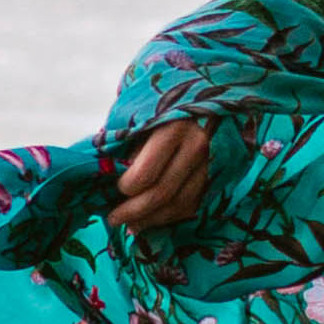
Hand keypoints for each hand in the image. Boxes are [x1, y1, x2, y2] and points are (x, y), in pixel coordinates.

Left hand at [105, 116, 215, 235]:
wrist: (202, 99)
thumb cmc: (161, 107)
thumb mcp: (139, 115)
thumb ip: (124, 143)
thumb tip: (106, 175)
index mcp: (174, 128)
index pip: (145, 174)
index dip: (125, 188)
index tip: (115, 188)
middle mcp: (197, 146)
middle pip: (162, 193)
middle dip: (133, 212)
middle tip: (114, 219)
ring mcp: (211, 162)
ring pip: (179, 205)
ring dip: (151, 220)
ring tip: (131, 224)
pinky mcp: (217, 174)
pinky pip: (193, 205)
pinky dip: (170, 217)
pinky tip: (152, 218)